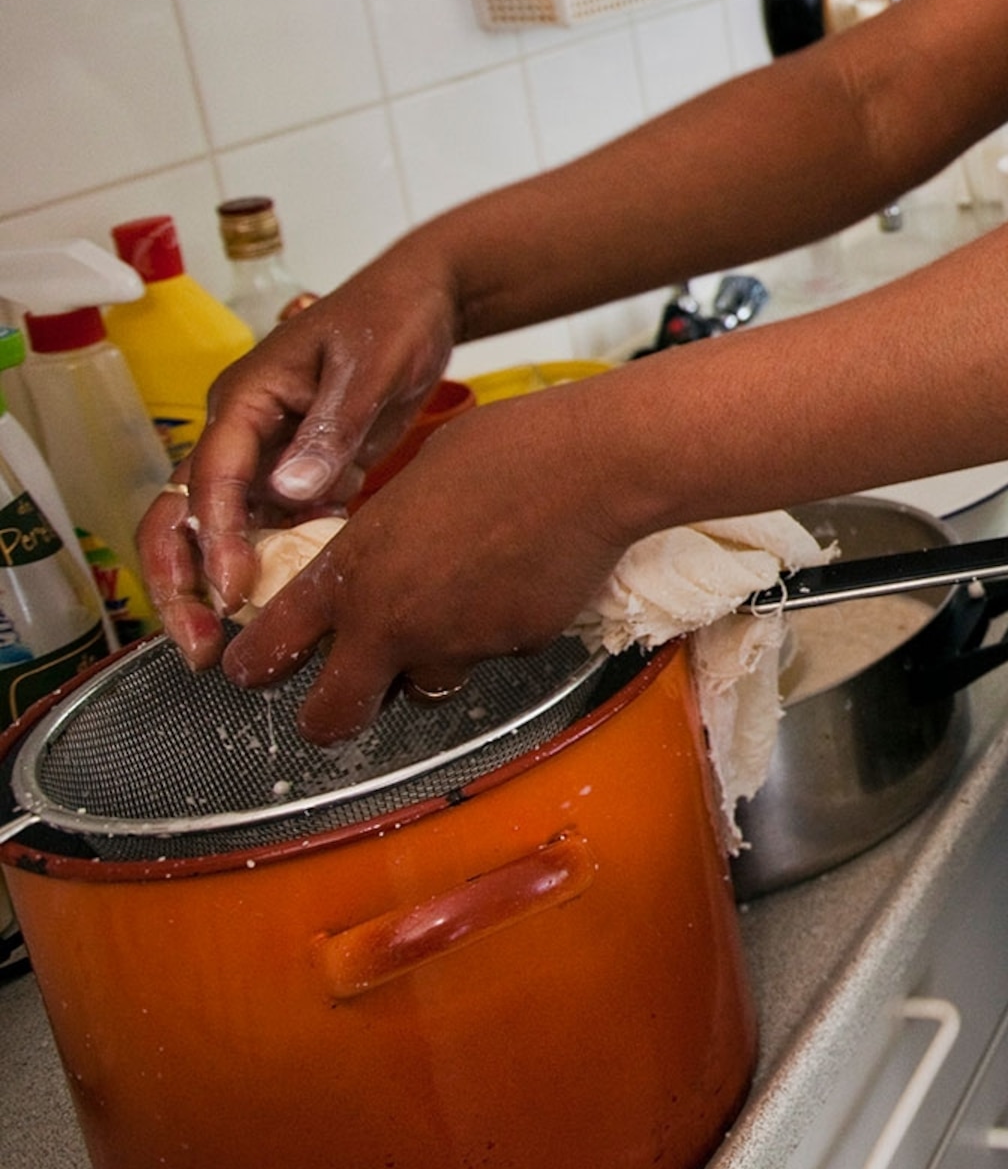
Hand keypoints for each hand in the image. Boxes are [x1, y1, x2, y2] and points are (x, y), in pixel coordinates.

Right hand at [138, 252, 460, 669]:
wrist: (427, 300)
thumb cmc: (392, 317)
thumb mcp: (368, 367)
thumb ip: (332, 428)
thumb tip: (291, 491)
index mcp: (244, 400)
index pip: (210, 480)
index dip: (216, 541)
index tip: (233, 593)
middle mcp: (242, 432)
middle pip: (186, 516)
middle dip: (183, 582)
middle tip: (202, 645)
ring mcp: (268, 456)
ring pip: (223, 533)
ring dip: (220, 588)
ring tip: (231, 648)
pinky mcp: (303, 472)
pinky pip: (275, 529)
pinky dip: (273, 569)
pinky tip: (291, 611)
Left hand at [212, 392, 639, 742]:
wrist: (592, 466)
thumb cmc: (504, 450)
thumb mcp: (411, 482)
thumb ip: (382, 536)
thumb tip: (383, 552)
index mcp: (351, 575)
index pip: (265, 653)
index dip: (254, 667)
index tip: (260, 666)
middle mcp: (392, 624)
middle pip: (331, 719)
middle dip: (332, 713)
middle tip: (350, 690)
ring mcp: (457, 645)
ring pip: (426, 685)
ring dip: (431, 662)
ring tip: (463, 605)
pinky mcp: (516, 650)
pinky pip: (496, 655)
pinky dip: (501, 632)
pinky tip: (522, 580)